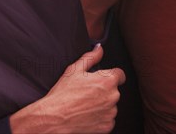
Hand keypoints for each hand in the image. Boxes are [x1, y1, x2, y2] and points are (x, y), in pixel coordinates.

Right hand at [9, 44, 125, 132]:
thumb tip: (99, 49)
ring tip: (85, 104)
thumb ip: (91, 57)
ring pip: (111, 105)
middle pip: (114, 90)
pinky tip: (87, 115)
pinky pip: (108, 119)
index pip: (120, 74)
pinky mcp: (107, 126)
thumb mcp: (75, 69)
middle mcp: (113, 96)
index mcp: (107, 80)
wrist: (55, 117)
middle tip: (88, 92)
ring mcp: (111, 112)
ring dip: (103, 104)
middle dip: (104, 90)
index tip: (103, 79)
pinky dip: (100, 117)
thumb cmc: (63, 94)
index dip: (112, 75)